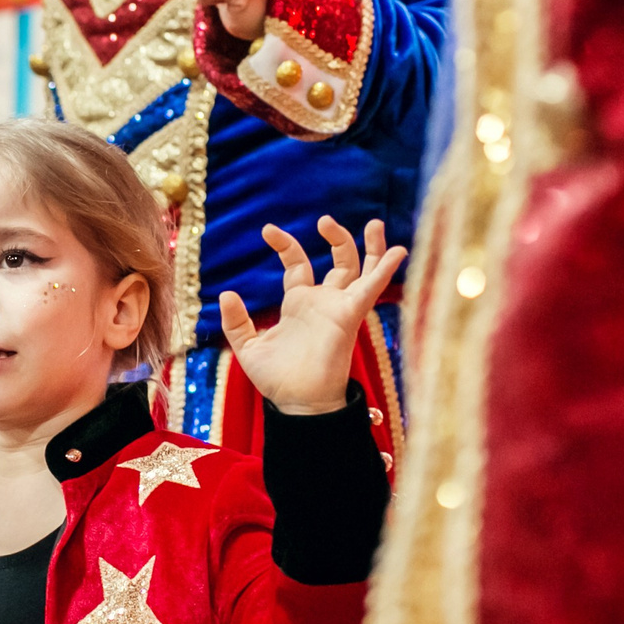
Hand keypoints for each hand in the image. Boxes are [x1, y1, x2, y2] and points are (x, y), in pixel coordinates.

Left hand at [221, 218, 405, 414]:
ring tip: (374, 223)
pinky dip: (384, 270)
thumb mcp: (248, 347)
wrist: (298, 404)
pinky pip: (371, 288)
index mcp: (299, 304)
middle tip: (325, 219)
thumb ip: (237, 321)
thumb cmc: (277, 380)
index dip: (286, 245)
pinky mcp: (350, 315)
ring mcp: (338, 307)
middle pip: (340, 262)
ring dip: (369, 247)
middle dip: (338, 238)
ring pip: (361, 270)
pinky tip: (397, 251)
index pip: (298, 265)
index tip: (268, 229)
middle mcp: (322, 302)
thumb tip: (227, 293)